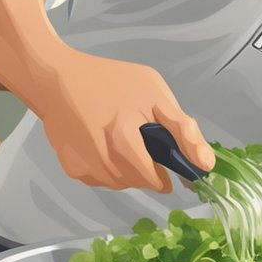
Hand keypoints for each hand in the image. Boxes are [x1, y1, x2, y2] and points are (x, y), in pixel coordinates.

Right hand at [32, 49, 215, 191]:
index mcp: (123, 138)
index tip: (169, 166)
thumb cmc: (110, 80)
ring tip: (123, 141)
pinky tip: (103, 145)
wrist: (56, 77)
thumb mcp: (154, 93)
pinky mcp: (70, 167)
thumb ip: (182, 130)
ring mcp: (83, 166)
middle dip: (147, 169)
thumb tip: (205, 165)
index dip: (166, 175)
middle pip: (137, 182)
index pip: (154, 178)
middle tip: (144, 143)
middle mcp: (101, 159)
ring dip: (128, 171)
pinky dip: (108, 170)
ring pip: (119, 184)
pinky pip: (100, 180)